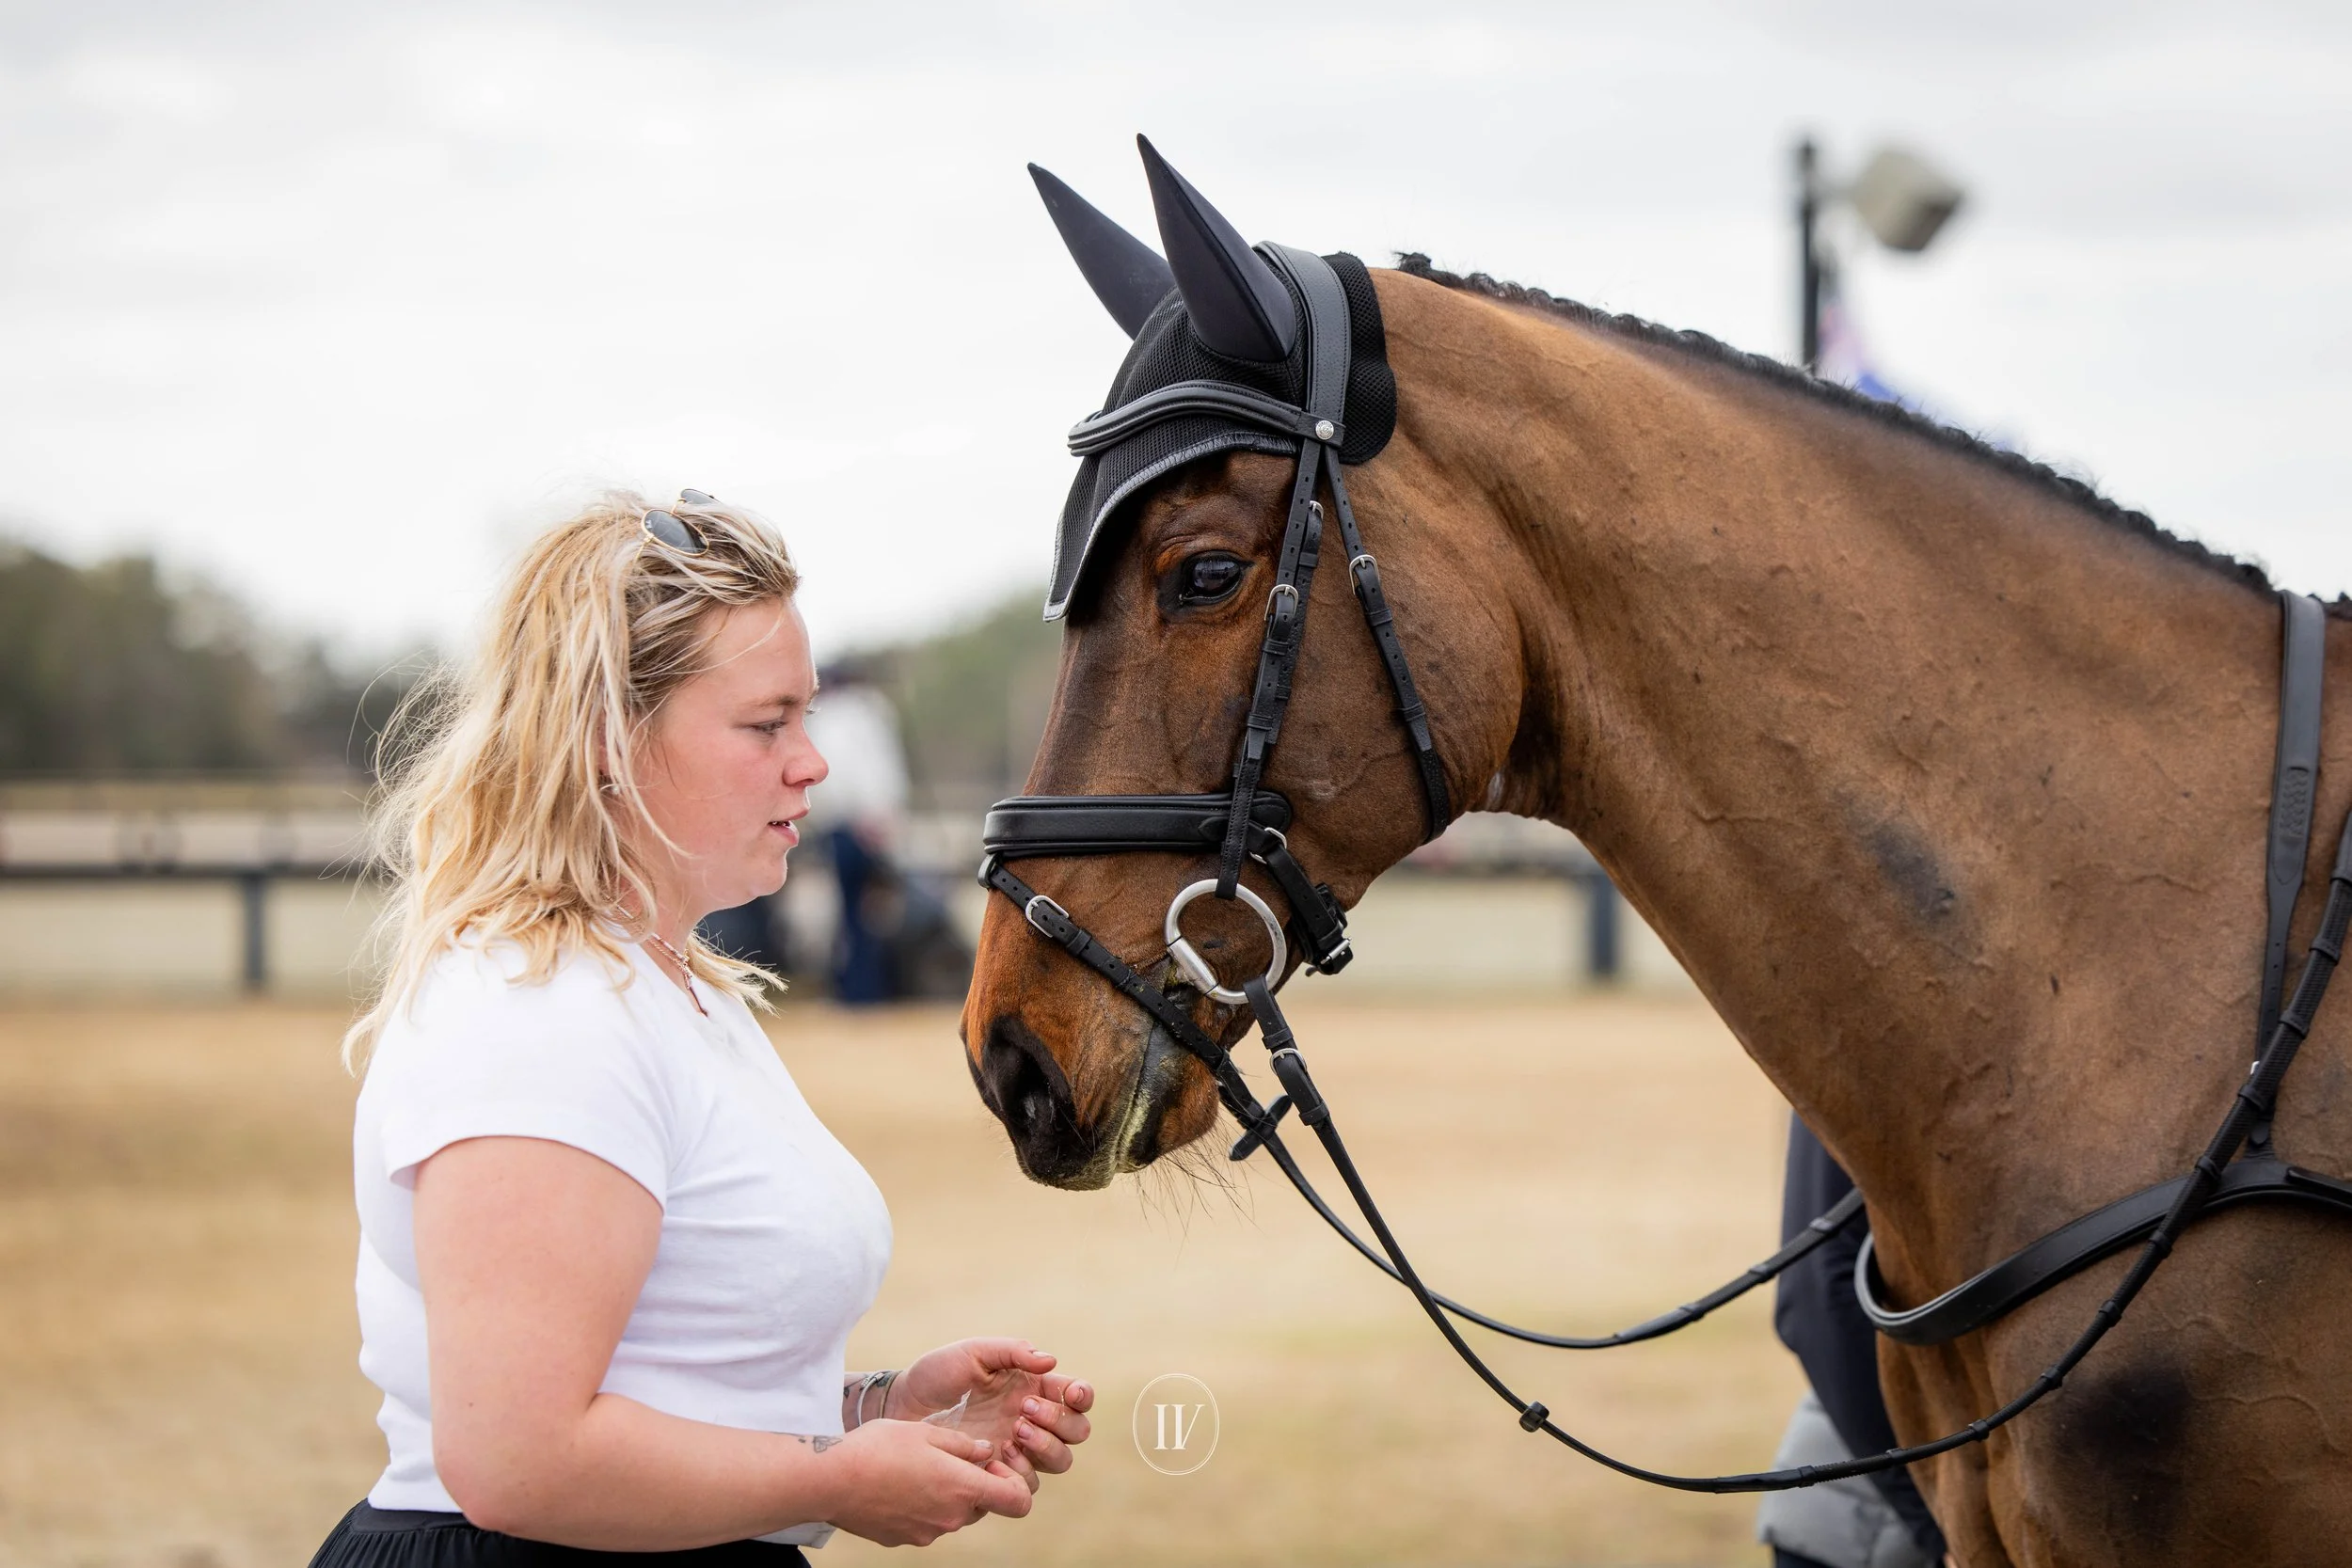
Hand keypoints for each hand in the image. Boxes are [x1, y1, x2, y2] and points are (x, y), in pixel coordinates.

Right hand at [818, 1419, 1031, 1546]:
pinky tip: (896, 1484)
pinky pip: (926, 1522)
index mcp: (964, 1489)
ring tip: (916, 1467)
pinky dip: (921, 1505)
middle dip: (974, 1483)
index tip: (990, 1463)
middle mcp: (951, 1518)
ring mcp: (927, 1533)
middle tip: (948, 1457)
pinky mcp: (903, 1539)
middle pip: (983, 1506)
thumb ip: (963, 1444)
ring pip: (953, 1514)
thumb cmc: (880, 1449)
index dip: (1013, 1482)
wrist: (831, 1481)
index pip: (1018, 1501)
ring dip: (946, 1494)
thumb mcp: (927, 1432)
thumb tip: (984, 1451)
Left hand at [890, 1338, 1095, 1490]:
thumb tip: (1051, 1361)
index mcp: (1032, 1387)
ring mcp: (1018, 1449)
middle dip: (1060, 1422)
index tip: (1071, 1394)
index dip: (1083, 1396)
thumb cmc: (937, 1375)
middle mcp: (1032, 1419)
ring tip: (1013, 1431)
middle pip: (1077, 1432)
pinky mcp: (999, 1473)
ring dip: (1045, 1446)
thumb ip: (1012, 1352)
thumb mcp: (972, 1353)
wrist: (903, 1408)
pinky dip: (1022, 1471)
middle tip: (1023, 1411)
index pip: (1077, 1395)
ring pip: (1060, 1461)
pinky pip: (1029, 1484)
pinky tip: (997, 1455)